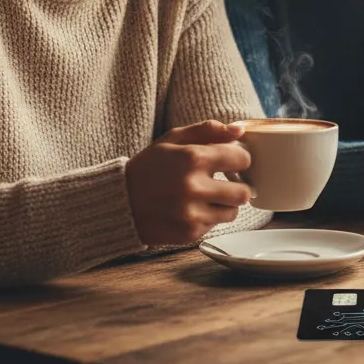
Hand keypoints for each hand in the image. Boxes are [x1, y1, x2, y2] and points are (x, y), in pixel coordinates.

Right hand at [125, 120, 252, 245]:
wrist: (119, 202)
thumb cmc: (149, 166)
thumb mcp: (173, 140)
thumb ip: (208, 130)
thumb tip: (240, 129)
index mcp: (193, 158)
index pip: (242, 159)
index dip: (238, 158)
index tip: (231, 160)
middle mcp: (194, 187)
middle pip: (244, 192)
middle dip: (238, 185)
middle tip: (225, 182)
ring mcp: (192, 214)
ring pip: (233, 212)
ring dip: (225, 203)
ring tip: (207, 196)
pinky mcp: (189, 233)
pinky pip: (215, 224)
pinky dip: (209, 216)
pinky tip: (191, 208)